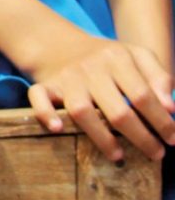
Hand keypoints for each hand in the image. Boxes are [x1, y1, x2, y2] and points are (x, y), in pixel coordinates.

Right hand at [23, 28, 174, 161]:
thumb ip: (159, 77)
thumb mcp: (136, 55)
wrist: (58, 43)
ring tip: (119, 156)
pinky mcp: (46, 85)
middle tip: (157, 154)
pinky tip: (57, 129)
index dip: (161, 121)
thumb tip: (171, 108)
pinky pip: (38, 98)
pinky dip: (45, 114)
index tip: (173, 138)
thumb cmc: (106, 57)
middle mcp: (91, 68)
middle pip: (117, 110)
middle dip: (141, 137)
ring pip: (82, 111)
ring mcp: (67, 77)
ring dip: (102, 138)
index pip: (142, 95)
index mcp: (117, 58)